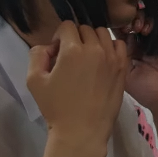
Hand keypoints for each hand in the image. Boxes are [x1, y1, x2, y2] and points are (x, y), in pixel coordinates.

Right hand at [27, 21, 128, 156]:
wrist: (82, 130)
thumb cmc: (56, 107)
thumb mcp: (34, 80)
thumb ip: (37, 54)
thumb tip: (50, 46)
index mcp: (73, 50)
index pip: (67, 25)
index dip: (59, 36)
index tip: (57, 53)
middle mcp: (96, 49)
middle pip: (86, 28)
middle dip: (76, 38)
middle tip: (71, 57)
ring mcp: (112, 58)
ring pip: (104, 34)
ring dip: (94, 40)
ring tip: (88, 58)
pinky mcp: (123, 68)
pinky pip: (120, 46)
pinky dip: (111, 47)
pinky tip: (103, 60)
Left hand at [116, 12, 157, 118]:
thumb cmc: (147, 92)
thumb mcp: (126, 74)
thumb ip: (119, 55)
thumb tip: (112, 35)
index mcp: (129, 52)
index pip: (120, 32)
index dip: (115, 25)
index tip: (110, 25)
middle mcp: (142, 44)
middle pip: (133, 22)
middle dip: (126, 19)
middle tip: (124, 25)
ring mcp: (157, 41)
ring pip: (147, 20)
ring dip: (139, 19)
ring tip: (136, 28)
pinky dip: (154, 21)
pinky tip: (146, 29)